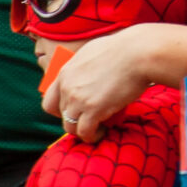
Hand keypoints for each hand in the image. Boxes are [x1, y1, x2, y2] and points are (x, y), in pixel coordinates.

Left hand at [41, 23, 186, 141]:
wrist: (138, 53)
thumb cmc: (123, 50)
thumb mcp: (92, 54)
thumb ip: (83, 69)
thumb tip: (88, 79)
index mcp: (65, 73)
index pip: (49, 101)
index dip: (60, 110)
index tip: (74, 112)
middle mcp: (67, 87)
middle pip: (62, 115)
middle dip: (76, 119)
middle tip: (91, 120)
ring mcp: (78, 99)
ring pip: (70, 127)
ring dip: (82, 131)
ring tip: (97, 129)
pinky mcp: (93, 109)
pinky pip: (85, 132)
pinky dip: (92, 136)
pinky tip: (102, 132)